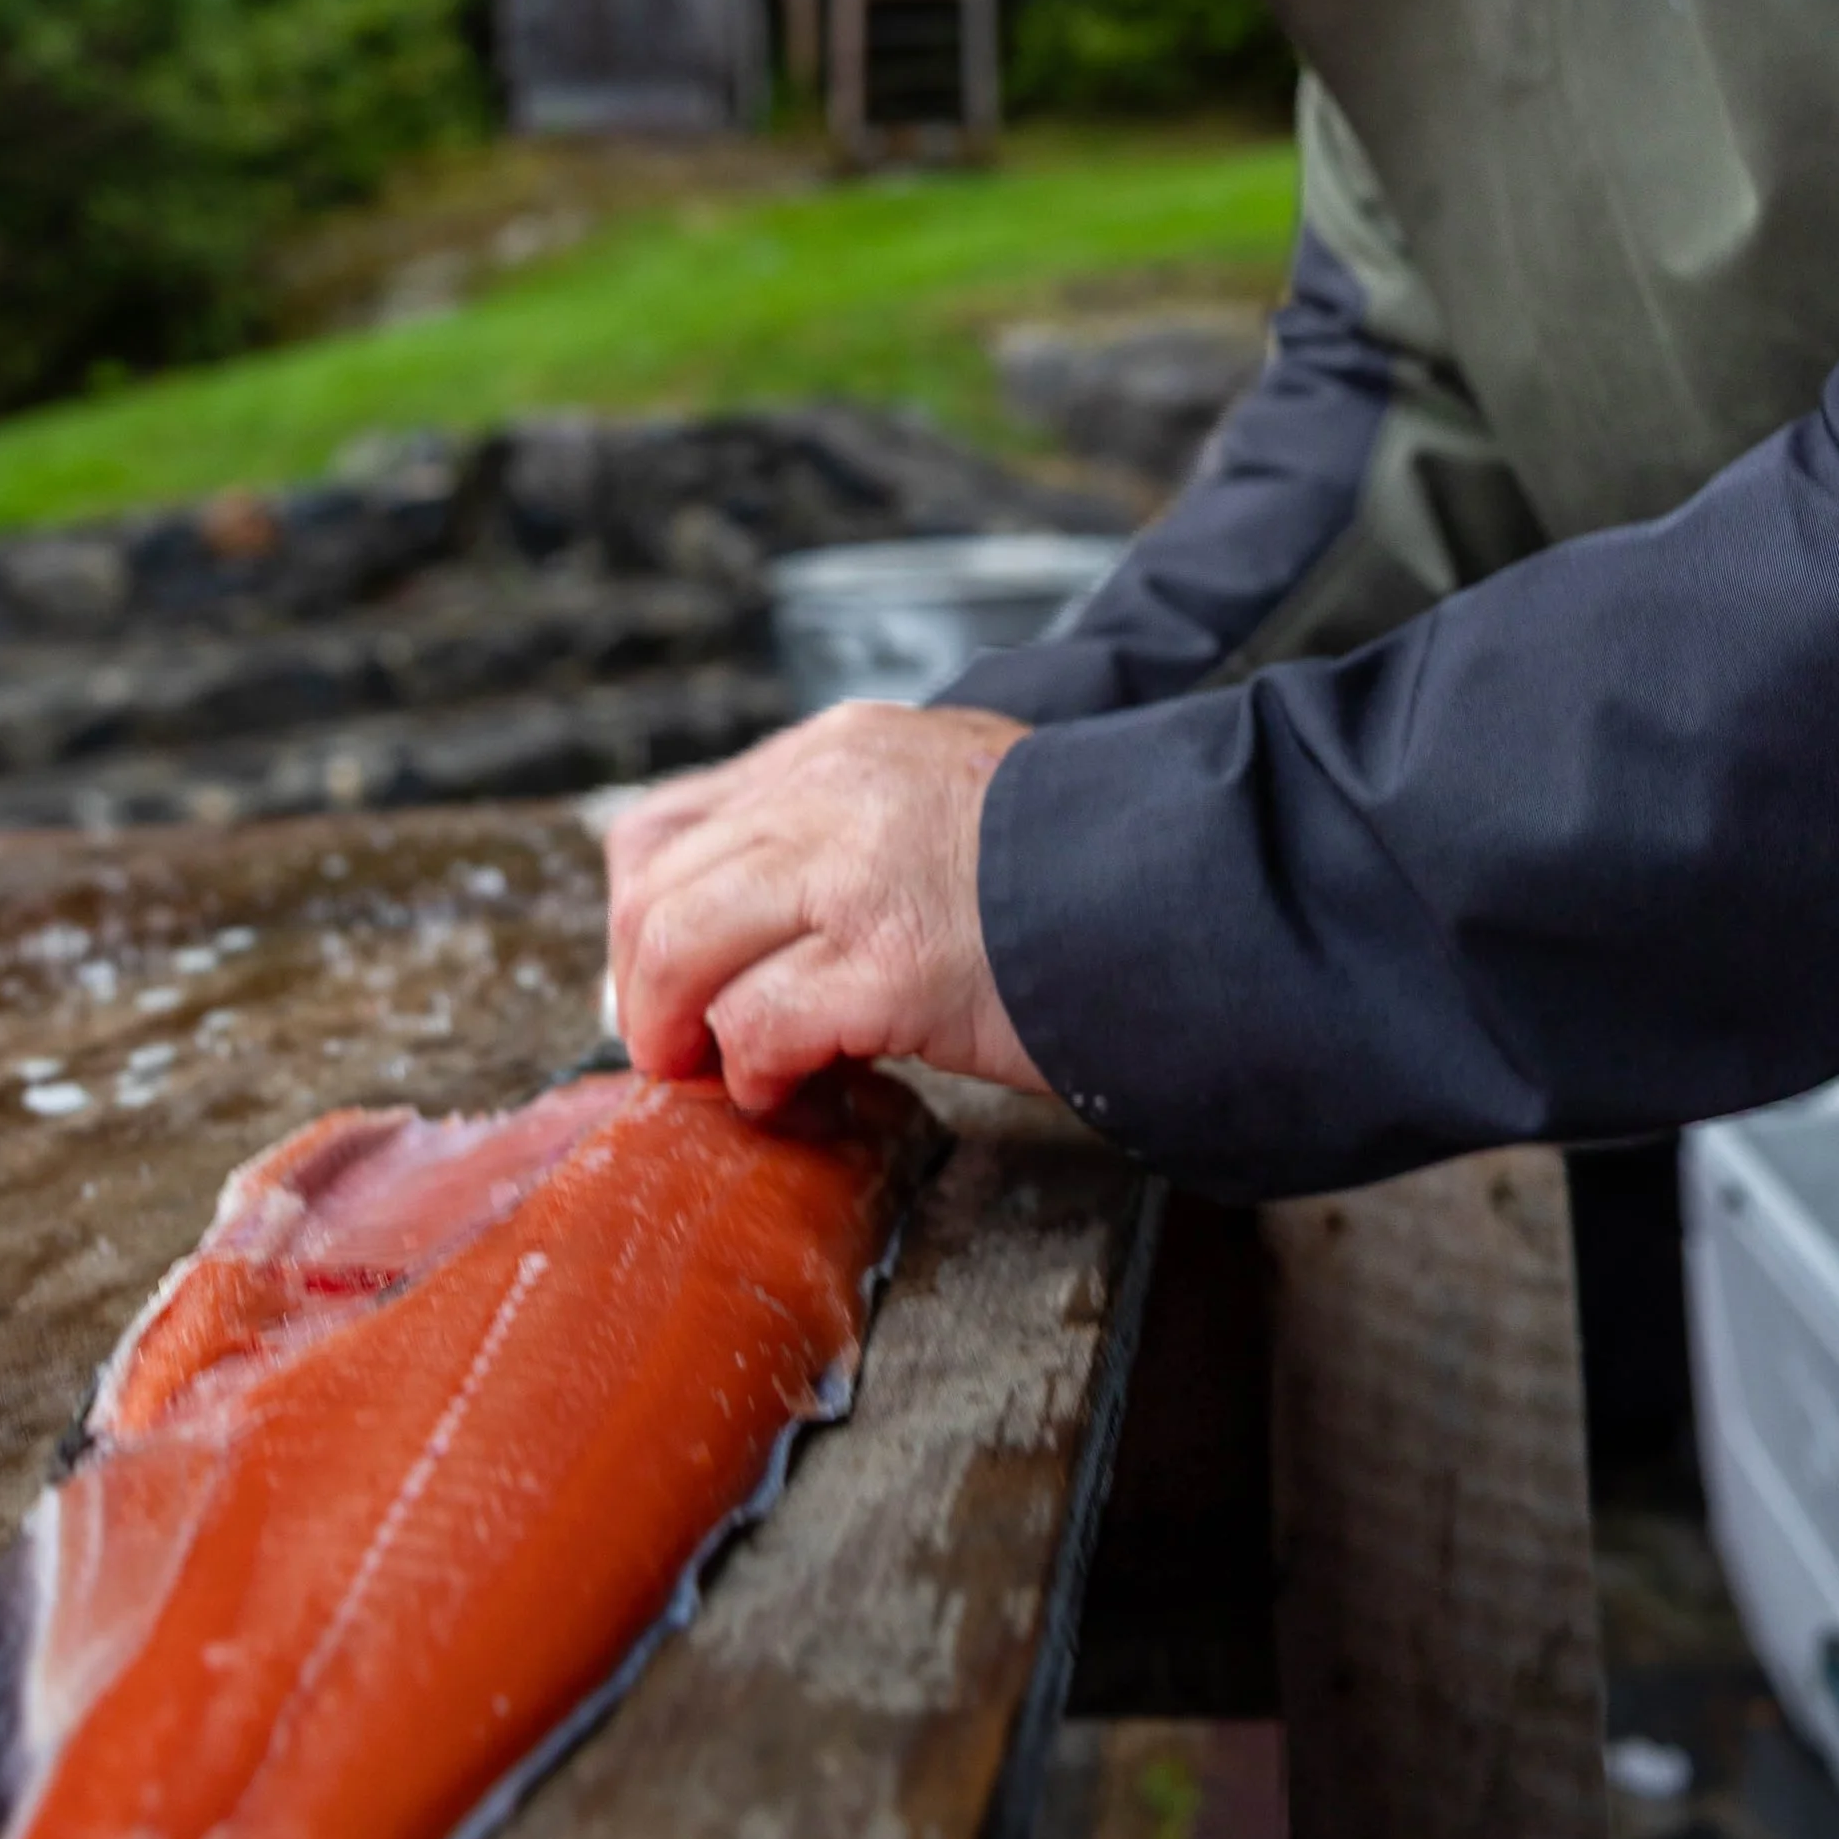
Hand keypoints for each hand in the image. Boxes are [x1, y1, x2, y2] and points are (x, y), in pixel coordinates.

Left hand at [604, 703, 1050, 1114]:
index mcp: (843, 750)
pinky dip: (758, 1072)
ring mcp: (856, 874)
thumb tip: (765, 924)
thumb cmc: (1086, 863)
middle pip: (656, 888)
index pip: (672, 823)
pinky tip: (798, 1089)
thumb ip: (851, 831)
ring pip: (680, 947)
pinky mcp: (890, 964)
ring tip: (724, 1075)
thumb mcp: (948, 795)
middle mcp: (833, 794)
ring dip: (681, 1031)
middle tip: (674, 1052)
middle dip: (646, 987)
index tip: (660, 981)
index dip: (645, 919)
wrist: (1194, 888)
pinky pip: (758, 1023)